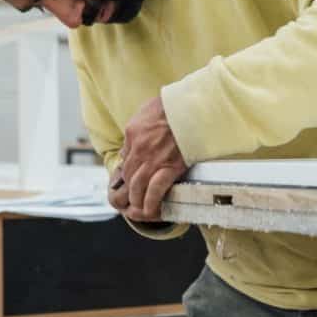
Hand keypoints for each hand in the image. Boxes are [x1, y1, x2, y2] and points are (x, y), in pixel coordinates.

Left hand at [114, 95, 187, 221]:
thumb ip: (136, 129)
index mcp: (132, 135)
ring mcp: (153, 159)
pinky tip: (149, 210)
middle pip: (128, 176)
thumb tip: (130, 144)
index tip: (131, 180)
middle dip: (128, 191)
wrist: (192, 106)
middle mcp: (139, 149)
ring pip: (137, 186)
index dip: (127, 173)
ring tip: (139, 208)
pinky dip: (151, 202)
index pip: (124, 160)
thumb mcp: (145, 112)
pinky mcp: (170, 167)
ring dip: (136, 200)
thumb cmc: (172, 105)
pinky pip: (155, 190)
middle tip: (131, 200)